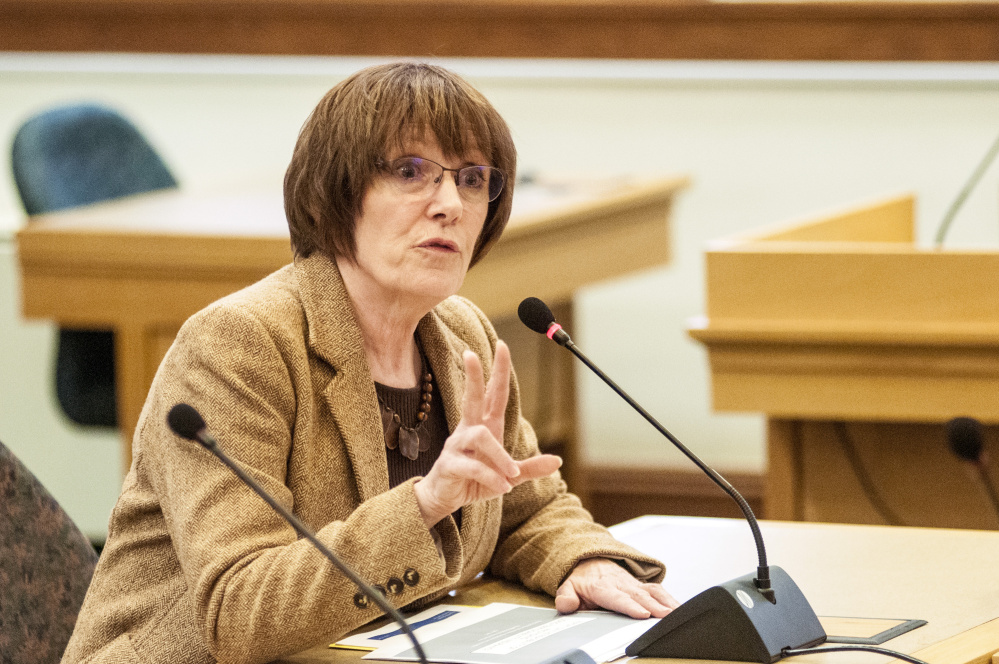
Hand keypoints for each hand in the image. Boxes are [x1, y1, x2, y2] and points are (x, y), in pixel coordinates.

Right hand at [413, 341, 561, 526]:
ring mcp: (456, 446)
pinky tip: (501, 487)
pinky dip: (491, 478)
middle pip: (472, 397)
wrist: (445, 500)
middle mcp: (469, 431)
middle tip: (471, 353)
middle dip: (474, 376)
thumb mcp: (508, 476)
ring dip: (500, 456)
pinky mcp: (449, 465)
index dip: (498, 371)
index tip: (502, 346)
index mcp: (485, 428)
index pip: (493, 394)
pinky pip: (473, 466)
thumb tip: (558, 461)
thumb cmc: (474, 482)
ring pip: (480, 436)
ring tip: (511, 474)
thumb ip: (530, 468)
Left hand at [555, 558, 678, 618]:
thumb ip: (566, 597)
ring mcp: (633, 583)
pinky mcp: (642, 585)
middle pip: (639, 595)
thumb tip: (566, 604)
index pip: (617, 597)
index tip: (643, 613)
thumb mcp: (567, 586)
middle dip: (654, 606)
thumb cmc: (582, 579)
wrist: (590, 560)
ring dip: (666, 602)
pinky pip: (658, 590)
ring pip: (651, 591)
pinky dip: (670, 599)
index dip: (630, 606)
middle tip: (667, 617)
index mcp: (602, 587)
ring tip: (678, 613)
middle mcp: (620, 583)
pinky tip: (680, 608)